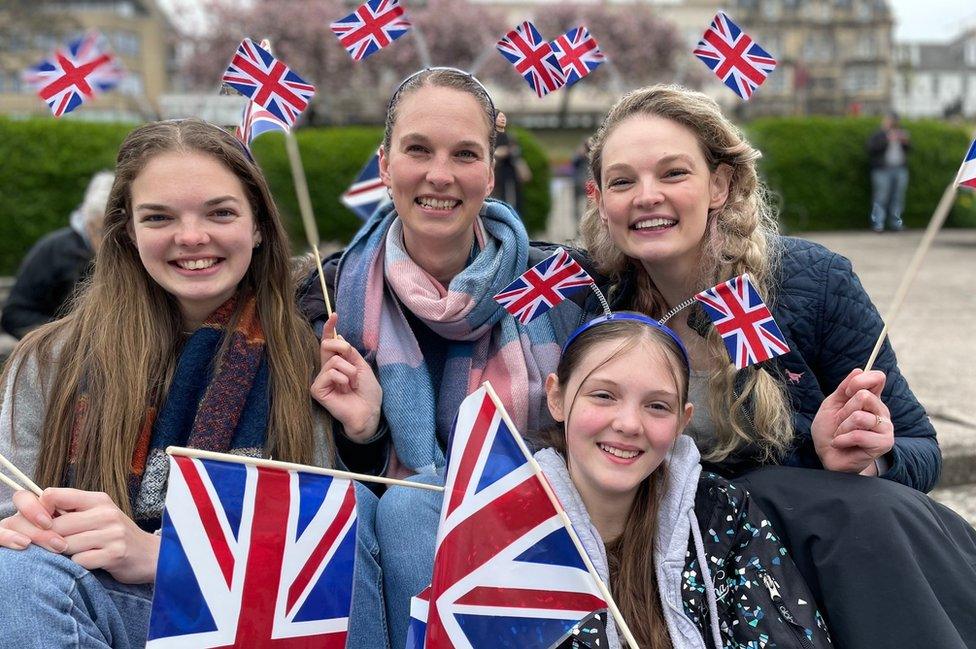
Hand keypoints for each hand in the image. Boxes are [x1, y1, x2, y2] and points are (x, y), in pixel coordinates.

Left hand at [0, 488, 159, 583]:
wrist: (150, 554)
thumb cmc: (115, 535)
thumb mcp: (97, 515)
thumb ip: (70, 512)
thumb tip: (32, 514)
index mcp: (97, 499)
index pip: (53, 495)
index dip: (37, 511)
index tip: (40, 525)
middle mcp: (105, 513)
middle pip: (56, 525)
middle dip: (46, 539)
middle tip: (50, 547)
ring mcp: (112, 533)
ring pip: (65, 545)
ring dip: (62, 554)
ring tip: (72, 554)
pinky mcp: (115, 554)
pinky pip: (80, 561)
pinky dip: (78, 565)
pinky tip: (87, 562)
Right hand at [310, 313, 382, 441]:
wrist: (369, 412)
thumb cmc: (368, 392)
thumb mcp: (362, 366)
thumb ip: (350, 353)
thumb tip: (340, 336)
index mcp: (338, 363)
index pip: (330, 342)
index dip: (330, 328)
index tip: (334, 314)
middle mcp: (327, 369)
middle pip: (327, 345)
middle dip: (344, 349)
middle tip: (353, 364)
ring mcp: (321, 379)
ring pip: (333, 361)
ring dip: (349, 371)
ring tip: (352, 384)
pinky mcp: (317, 389)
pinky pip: (329, 373)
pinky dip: (342, 379)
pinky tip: (345, 390)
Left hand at [812, 369, 893, 474]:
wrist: (828, 456)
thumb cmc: (829, 431)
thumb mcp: (831, 405)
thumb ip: (844, 389)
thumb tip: (858, 370)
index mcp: (870, 399)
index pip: (877, 378)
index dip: (861, 380)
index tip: (848, 391)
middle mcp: (881, 411)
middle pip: (864, 396)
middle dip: (844, 410)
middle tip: (841, 422)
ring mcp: (885, 427)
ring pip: (859, 417)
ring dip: (842, 427)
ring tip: (841, 435)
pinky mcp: (884, 443)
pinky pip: (858, 435)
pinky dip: (842, 439)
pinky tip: (841, 443)